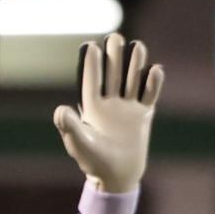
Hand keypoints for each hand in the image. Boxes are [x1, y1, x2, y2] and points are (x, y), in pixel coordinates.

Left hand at [53, 34, 160, 193]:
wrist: (117, 176)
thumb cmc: (93, 161)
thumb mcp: (79, 144)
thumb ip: (70, 127)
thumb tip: (60, 110)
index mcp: (92, 107)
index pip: (91, 80)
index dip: (91, 64)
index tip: (91, 46)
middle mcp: (110, 102)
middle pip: (113, 73)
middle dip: (114, 56)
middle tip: (115, 37)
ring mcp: (128, 107)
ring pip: (132, 79)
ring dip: (134, 63)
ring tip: (137, 46)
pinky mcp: (144, 114)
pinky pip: (150, 94)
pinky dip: (153, 83)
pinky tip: (155, 69)